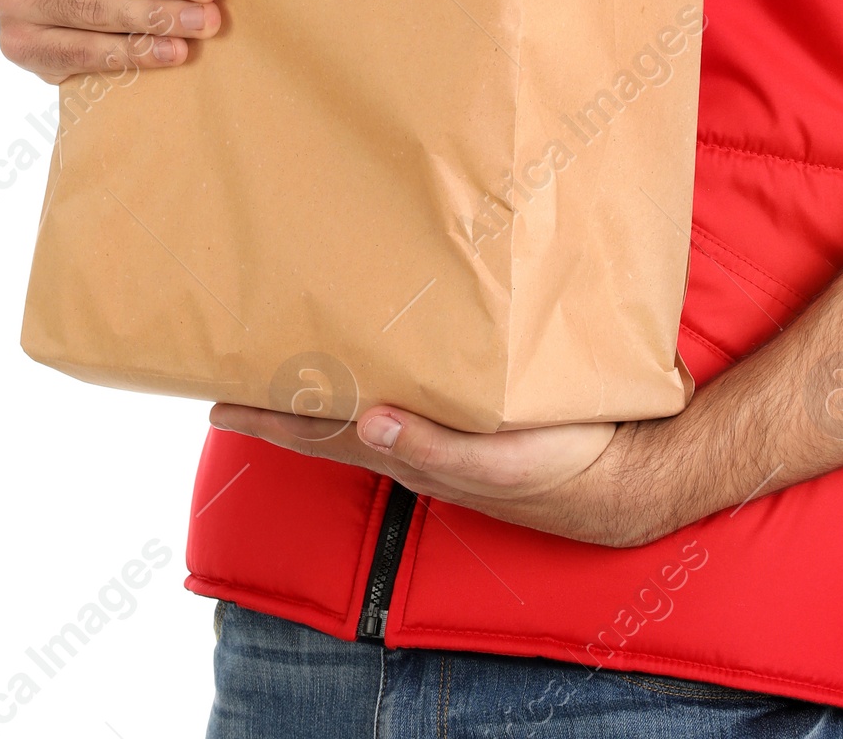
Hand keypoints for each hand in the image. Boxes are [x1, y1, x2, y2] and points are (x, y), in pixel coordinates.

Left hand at [207, 399, 666, 547]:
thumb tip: (369, 421)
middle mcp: (416, 446)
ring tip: (290, 363)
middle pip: (330, 422)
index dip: (270, 419)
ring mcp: (442, 435)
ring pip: (364, 408)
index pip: (322, 433)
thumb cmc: (561, 468)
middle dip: (282, 403)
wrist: (624, 479)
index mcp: (411, 453)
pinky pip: (407, 397)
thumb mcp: (496, 460)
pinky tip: (383, 364)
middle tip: (235, 374)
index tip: (219, 403)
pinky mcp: (473, 420)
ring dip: (323, 390)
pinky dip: (378, 382)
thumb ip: (434, 447)